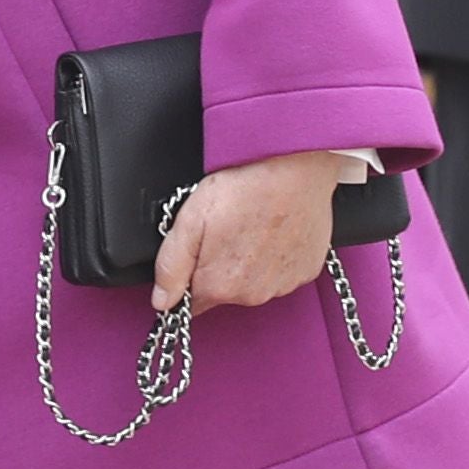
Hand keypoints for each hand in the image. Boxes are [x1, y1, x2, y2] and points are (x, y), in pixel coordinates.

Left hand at [153, 150, 341, 314]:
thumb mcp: (191, 219)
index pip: (193, 301)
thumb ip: (171, 266)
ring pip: (254, 283)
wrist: (296, 167)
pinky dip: (276, 257)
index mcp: (220, 285)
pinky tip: (274, 230)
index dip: (190, 277)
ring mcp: (284, 285)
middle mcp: (253, 294)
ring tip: (252, 225)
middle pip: (224, 291)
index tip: (199, 251)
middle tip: (226, 229)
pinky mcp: (306, 271)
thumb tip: (161, 301)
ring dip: (250, 263)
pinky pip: (282, 273)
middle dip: (220, 267)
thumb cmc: (246, 186)